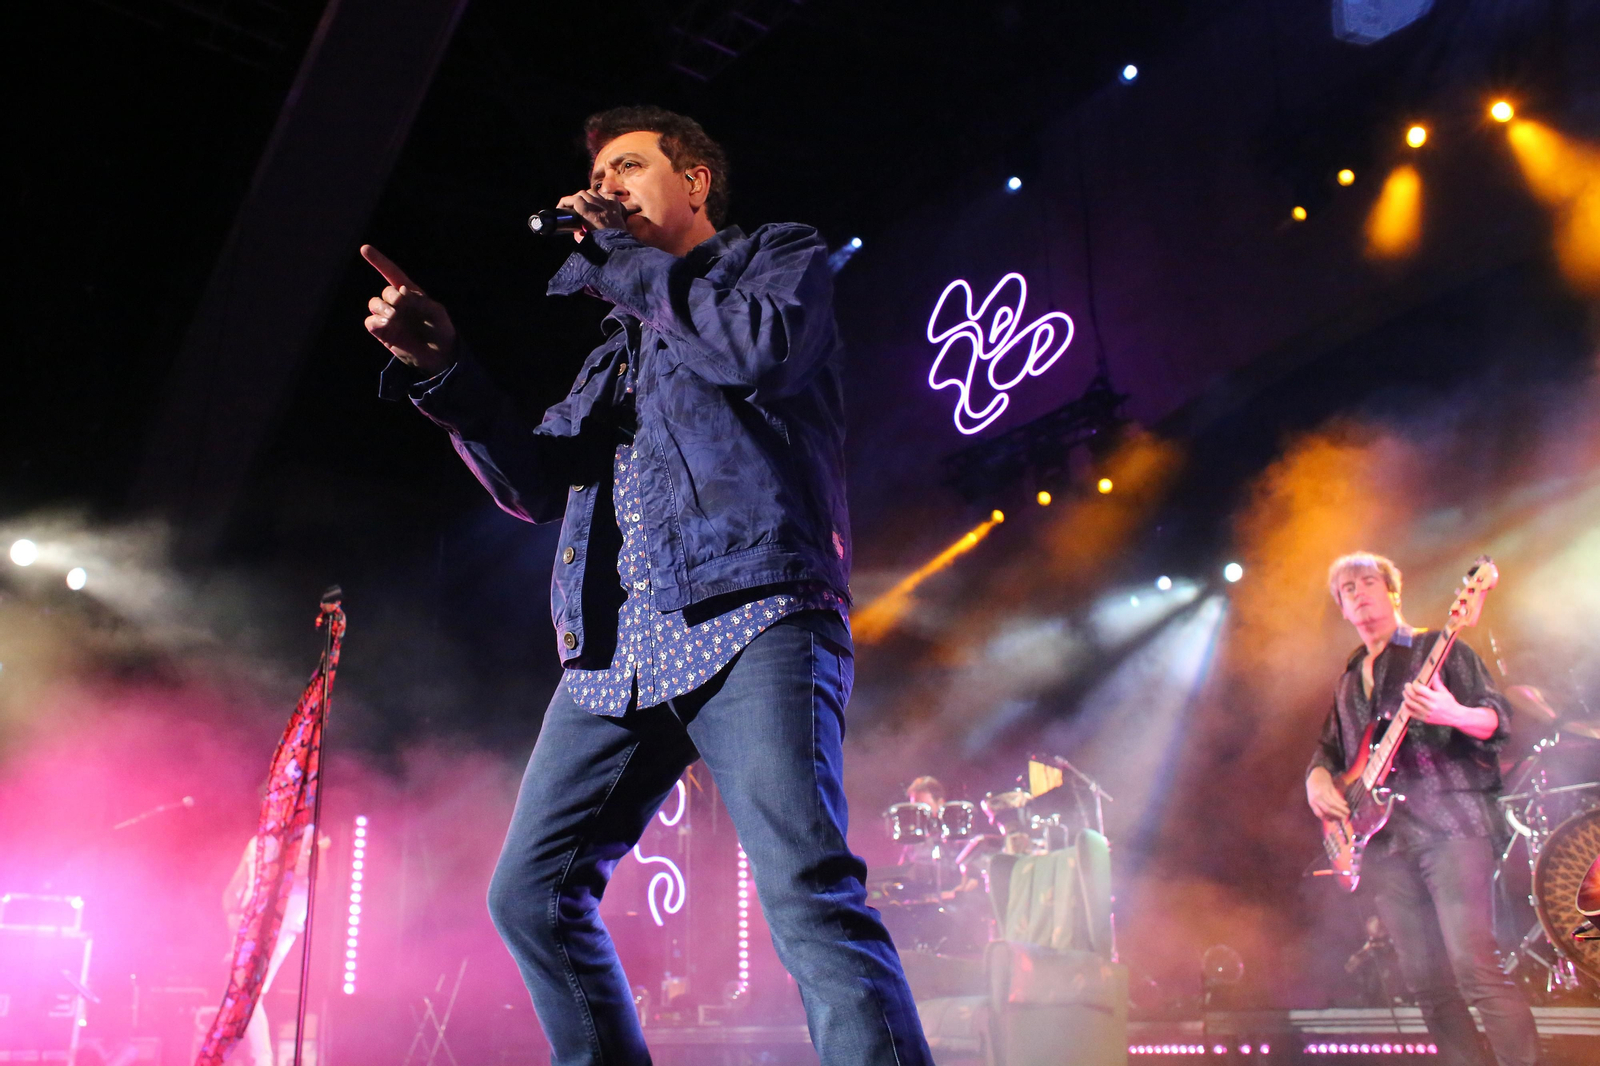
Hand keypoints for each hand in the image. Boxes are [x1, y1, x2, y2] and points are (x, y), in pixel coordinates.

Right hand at [361, 245, 455, 373]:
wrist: (439, 356)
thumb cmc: (441, 330)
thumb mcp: (437, 312)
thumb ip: (420, 300)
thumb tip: (400, 291)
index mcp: (410, 294)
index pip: (392, 273)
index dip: (379, 261)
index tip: (364, 248)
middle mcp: (397, 304)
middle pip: (385, 291)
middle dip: (392, 296)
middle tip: (401, 306)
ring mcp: (389, 318)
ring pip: (374, 303)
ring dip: (383, 308)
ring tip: (395, 318)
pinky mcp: (382, 333)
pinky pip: (370, 321)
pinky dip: (376, 321)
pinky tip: (388, 324)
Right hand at [555, 190, 632, 240]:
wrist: (621, 249)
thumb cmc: (604, 247)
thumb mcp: (586, 242)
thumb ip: (579, 235)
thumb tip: (577, 232)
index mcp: (590, 215)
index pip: (575, 200)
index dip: (565, 202)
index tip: (561, 208)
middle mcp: (599, 207)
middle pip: (583, 193)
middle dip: (574, 199)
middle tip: (571, 207)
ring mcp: (609, 206)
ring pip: (594, 193)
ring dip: (587, 197)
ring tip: (584, 205)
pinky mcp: (617, 208)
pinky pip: (608, 197)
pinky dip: (603, 198)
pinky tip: (600, 203)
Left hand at [1307, 767, 1349, 820]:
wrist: (1316, 773)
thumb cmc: (1315, 788)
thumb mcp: (1315, 797)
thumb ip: (1321, 806)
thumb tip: (1332, 818)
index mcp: (1312, 802)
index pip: (1319, 814)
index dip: (1327, 819)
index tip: (1334, 821)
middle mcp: (1316, 798)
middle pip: (1327, 810)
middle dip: (1336, 815)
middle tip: (1343, 818)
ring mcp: (1322, 793)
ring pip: (1333, 804)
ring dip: (1341, 809)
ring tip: (1347, 812)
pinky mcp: (1328, 788)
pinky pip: (1336, 797)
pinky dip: (1341, 802)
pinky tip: (1345, 804)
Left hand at [1402, 671, 1463, 726]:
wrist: (1455, 717)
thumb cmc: (1449, 703)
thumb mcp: (1444, 692)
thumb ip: (1437, 682)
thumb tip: (1433, 672)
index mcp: (1435, 698)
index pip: (1420, 690)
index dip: (1415, 684)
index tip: (1415, 682)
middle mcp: (1430, 706)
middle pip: (1413, 696)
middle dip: (1408, 689)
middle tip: (1407, 685)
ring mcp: (1426, 714)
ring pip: (1410, 704)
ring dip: (1406, 697)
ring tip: (1406, 692)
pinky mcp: (1424, 719)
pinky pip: (1410, 713)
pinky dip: (1405, 707)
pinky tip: (1406, 702)